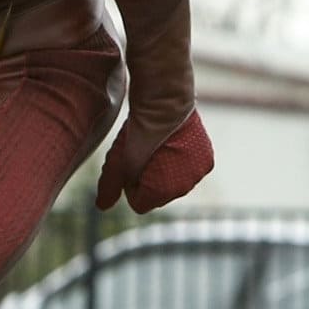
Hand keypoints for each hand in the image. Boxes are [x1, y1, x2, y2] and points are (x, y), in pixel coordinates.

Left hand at [95, 109, 213, 212]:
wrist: (166, 101)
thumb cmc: (139, 130)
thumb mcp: (118, 159)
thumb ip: (110, 185)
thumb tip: (102, 207)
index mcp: (162, 192)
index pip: (139, 203)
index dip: (131, 183)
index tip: (131, 162)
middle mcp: (184, 188)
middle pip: (157, 193)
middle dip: (149, 178)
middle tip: (144, 151)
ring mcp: (198, 174)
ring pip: (173, 181)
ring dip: (164, 168)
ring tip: (159, 145)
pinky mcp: (207, 160)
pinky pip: (187, 169)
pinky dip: (180, 160)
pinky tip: (173, 143)